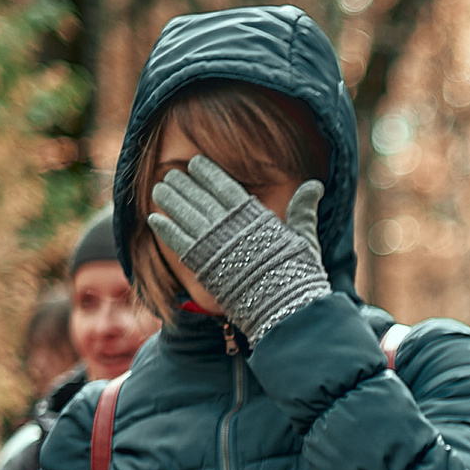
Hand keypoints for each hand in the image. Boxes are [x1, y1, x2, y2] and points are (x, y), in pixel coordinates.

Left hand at [146, 155, 328, 340]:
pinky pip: (178, 241)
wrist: (285, 306)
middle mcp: (230, 225)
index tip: (195, 163)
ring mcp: (214, 243)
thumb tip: (315, 185)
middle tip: (170, 174)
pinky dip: (165, 229)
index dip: (208, 173)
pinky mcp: (201, 264)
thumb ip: (303, 209)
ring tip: (159, 189)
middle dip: (184, 184)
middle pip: (201, 197)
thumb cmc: (299, 273)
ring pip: (185, 215)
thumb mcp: (305, 236)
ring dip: (170, 201)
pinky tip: (153, 218)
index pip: (225, 187)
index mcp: (254, 215)